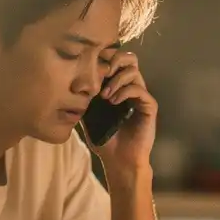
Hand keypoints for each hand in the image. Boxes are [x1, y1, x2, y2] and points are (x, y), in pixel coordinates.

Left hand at [90, 50, 156, 172]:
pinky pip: (139, 89)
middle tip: (101, 72)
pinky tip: (112, 102)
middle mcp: (132, 88)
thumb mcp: (89, 115)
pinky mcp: (149, 106)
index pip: (116, 61)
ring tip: (104, 95)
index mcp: (119, 87)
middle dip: (114, 60)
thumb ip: (85, 97)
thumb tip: (70, 81)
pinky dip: (124, 91)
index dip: (105, 58)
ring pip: (134, 71)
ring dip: (116, 79)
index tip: (90, 64)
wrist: (118, 161)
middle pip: (130, 58)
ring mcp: (141, 97)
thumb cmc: (104, 139)